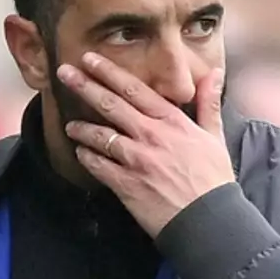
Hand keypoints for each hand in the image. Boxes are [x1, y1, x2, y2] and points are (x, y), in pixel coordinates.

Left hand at [59, 52, 234, 236]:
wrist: (208, 219)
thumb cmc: (213, 179)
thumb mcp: (215, 136)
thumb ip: (209, 102)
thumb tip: (214, 72)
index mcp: (171, 121)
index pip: (134, 89)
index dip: (109, 72)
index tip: (90, 59)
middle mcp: (150, 135)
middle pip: (110, 104)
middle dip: (84, 85)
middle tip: (64, 72)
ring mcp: (136, 160)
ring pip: (99, 135)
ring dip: (81, 128)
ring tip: (71, 125)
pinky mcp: (125, 184)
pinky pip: (98, 165)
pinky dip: (87, 157)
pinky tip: (80, 153)